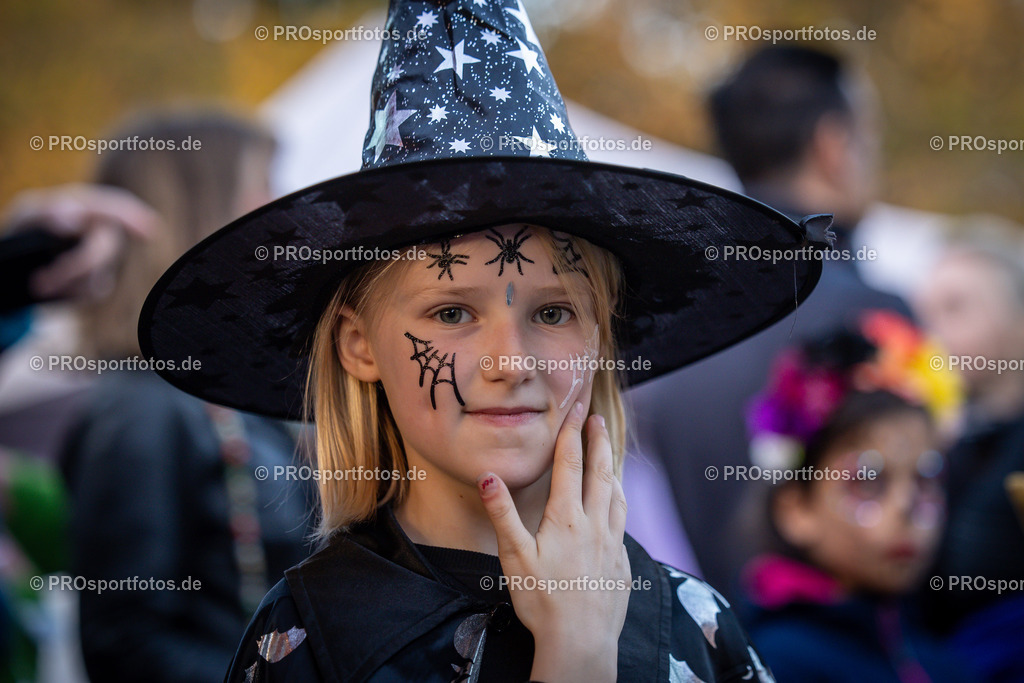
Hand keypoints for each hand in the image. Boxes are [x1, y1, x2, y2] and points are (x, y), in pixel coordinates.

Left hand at [3, 183, 158, 300]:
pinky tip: (54, 289)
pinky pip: (95, 291)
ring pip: (100, 274)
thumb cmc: (26, 229)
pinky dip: (73, 293)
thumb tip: (73, 219)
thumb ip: (48, 212)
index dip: (133, 218)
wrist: (19, 262)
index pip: (116, 208)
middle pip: (105, 248)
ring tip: (39, 285)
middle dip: (76, 267)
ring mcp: (103, 257)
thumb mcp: (28, 215)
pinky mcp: (98, 281)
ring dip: (67, 283)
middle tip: (40, 283)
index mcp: (87, 207)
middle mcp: (101, 230)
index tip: (148, 231)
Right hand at [477, 401, 629, 682]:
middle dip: (599, 443)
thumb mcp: (514, 557)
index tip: (576, 411)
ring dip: (613, 470)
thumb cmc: (542, 601)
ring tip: (610, 457)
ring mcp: (613, 544)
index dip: (572, 435)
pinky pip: (623, 523)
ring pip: (617, 496)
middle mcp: (595, 524)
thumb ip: (503, 514)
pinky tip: (615, 509)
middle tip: (599, 420)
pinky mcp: (622, 563)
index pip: (570, 465)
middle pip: (601, 473)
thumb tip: (489, 477)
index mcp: (567, 518)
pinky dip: (619, 504)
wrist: (581, 642)